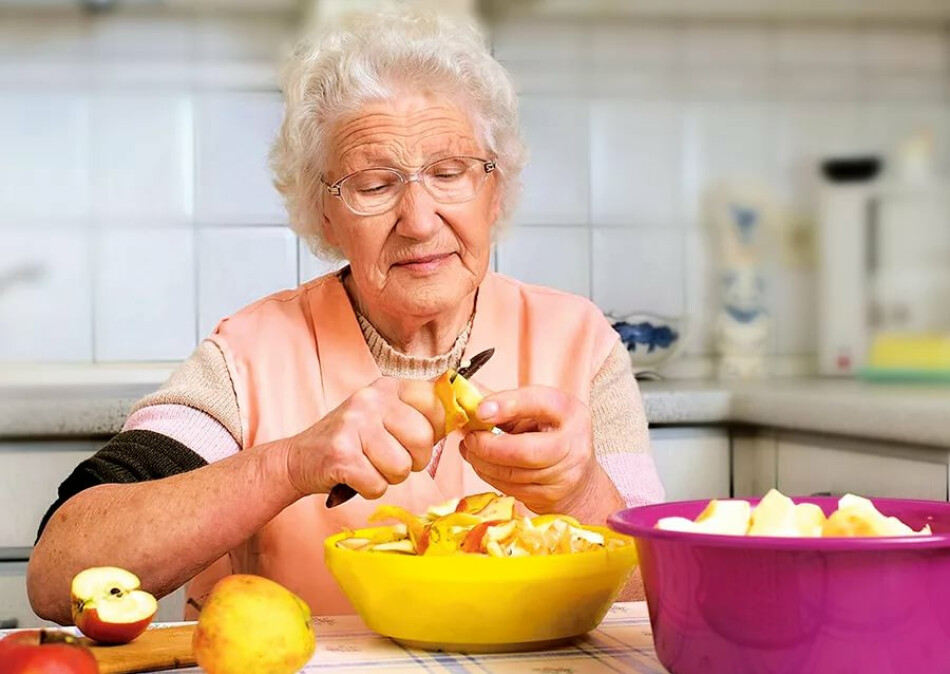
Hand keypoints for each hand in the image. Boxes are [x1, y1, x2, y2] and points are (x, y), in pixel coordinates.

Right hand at [285, 378, 443, 499]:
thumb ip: (421, 416)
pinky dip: (369, 489)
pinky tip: (354, 475)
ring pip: (402, 467)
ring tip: (369, 465)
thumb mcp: (386, 417)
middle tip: (390, 458)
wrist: (299, 458)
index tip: (420, 439)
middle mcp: (372, 398)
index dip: (436, 431)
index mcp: (390, 387)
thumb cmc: (353, 442)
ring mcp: (354, 423)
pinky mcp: (340, 454)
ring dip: (389, 477)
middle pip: (423, 439)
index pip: (438, 404)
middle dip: (413, 460)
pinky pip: (378, 485)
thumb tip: (467, 418)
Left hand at [458, 386, 606, 515]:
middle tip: (470, 438)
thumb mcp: (537, 410)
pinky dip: (489, 476)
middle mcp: (573, 444)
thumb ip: (505, 401)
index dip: (507, 405)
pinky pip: (511, 489)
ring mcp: (564, 475)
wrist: (579, 477)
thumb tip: (465, 393)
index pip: (539, 403)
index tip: (480, 410)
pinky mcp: (549, 497)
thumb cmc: (551, 434)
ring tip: (470, 449)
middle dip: (488, 446)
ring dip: (482, 462)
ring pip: (512, 474)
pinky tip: (482, 464)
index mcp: (569, 412)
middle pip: (524, 451)